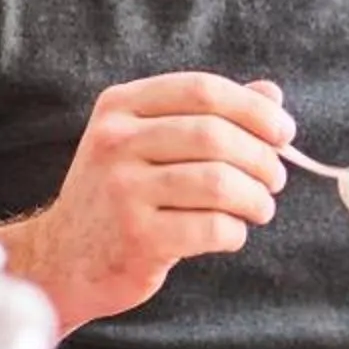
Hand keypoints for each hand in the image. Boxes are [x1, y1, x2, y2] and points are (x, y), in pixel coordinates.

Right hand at [10, 73, 295, 330]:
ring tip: (259, 208)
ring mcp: (123, 191)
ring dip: (256, 198)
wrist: (63, 258)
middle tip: (275, 179)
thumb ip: (208, 114)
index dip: (254, 109)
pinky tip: (230, 233)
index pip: (203, 90)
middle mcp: (116, 142)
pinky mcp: (138, 238)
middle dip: (262, 158)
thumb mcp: (148, 141)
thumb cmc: (121, 194)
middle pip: (216, 135)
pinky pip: (212, 228)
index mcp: (120, 107)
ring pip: (220, 183)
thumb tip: (272, 95)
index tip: (285, 132)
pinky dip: (235, 231)